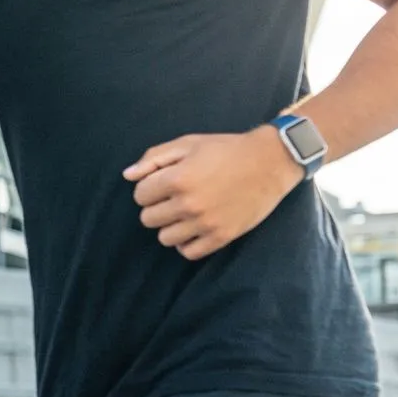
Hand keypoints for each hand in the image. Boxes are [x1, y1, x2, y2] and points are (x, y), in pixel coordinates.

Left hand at [125, 128, 303, 260]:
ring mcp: (205, 223)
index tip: (162, 183)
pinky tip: (194, 228)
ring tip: (184, 213)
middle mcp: (188, 204)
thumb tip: (128, 176)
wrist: (269, 162)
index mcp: (177, 179)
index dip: (148, 188)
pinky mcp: (221, 237)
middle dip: (156, 207)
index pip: (140, 196)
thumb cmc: (226, 149)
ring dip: (170, 226)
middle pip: (148, 219)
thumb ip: (154, 158)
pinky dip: (186, 242)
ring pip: (165, 238)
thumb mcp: (188, 144)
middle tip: (174, 197)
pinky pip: (188, 252)